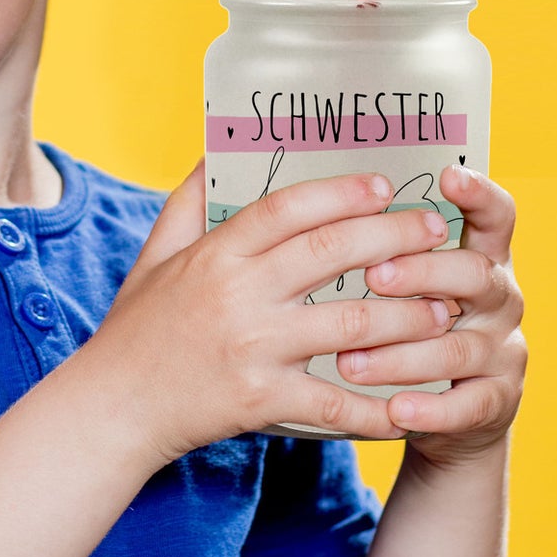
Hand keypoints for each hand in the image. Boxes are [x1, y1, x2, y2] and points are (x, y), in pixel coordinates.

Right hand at [83, 163, 457, 466]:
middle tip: (434, 232)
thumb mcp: (156, 253)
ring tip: (444, 309)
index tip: (383, 184)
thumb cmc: (137, 327)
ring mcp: (253, 349)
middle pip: (330, 254)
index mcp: (215, 254)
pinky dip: (377, 407)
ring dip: (406, 316)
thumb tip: (218, 149)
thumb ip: (190, 200)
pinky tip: (411, 403)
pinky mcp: (261, 400)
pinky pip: (334, 402)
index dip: (340, 192)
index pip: (286, 208)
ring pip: (349, 324)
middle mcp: (237, 295)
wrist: (113, 408)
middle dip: (393, 237)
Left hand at [348, 166, 525, 466]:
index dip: (479, 194)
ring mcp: (504, 352)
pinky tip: (395, 410)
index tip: (449, 175)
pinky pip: (467, 406)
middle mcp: (501, 299)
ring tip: (349, 361)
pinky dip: (430, 409)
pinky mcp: (497, 403)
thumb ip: (390, 249)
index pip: (496, 216)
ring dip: (401, 353)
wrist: (452, 414)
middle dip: (422, 273)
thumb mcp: (414, 285)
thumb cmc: (415, 328)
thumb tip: (328, 210)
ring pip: (458, 346)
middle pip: (474, 274)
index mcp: (482, 259)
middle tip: (372, 277)